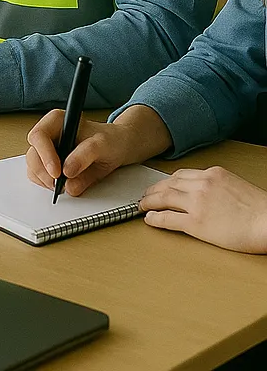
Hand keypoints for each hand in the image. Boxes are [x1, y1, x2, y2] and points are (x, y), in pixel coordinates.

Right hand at [25, 104, 170, 196]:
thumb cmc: (109, 140)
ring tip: (63, 185)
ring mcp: (46, 149)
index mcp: (57, 120)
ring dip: (44, 180)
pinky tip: (61, 185)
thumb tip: (67, 173)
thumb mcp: (103, 144)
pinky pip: (37, 175)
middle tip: (59, 185)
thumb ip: (86, 155)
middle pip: (33, 153)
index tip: (57, 172)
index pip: (40, 135)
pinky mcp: (47, 162)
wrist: (117, 147)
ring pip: (32, 166)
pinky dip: (46, 183)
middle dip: (44, 172)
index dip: (45, 155)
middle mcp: (48, 133)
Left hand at [139, 167, 266, 252]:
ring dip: (149, 201)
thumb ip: (217, 185)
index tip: (161, 185)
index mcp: (212, 174)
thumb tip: (208, 193)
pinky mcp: (196, 223)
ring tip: (142, 205)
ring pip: (164, 198)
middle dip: (154, 189)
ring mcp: (197, 203)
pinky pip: (168, 218)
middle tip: (146, 194)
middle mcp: (201, 185)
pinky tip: (149, 219)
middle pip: (168, 184)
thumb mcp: (236, 185)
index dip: (167, 181)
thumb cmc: (260, 209)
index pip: (181, 175)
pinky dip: (155, 218)